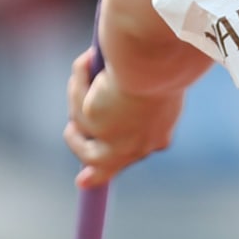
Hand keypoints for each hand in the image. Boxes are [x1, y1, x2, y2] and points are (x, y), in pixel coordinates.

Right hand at [64, 50, 184, 188]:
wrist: (160, 60)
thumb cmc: (168, 61)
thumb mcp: (162, 84)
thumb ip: (144, 94)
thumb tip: (122, 88)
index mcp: (158, 137)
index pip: (131, 155)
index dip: (106, 164)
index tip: (84, 178)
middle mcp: (135, 146)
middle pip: (100, 163)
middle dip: (80, 148)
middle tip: (70, 132)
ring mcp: (111, 139)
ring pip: (79, 131)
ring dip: (75, 104)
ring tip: (80, 75)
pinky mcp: (93, 119)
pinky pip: (77, 99)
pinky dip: (80, 78)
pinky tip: (89, 59)